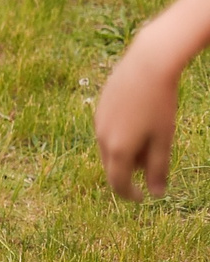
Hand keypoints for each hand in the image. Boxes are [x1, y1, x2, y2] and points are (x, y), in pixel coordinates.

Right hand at [97, 26, 188, 199]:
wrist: (147, 65)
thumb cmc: (159, 102)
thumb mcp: (163, 138)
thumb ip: (158, 168)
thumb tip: (156, 194)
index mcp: (119, 150)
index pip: (118, 183)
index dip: (130, 194)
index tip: (142, 197)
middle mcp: (103, 139)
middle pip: (112, 166)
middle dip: (129, 173)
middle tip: (149, 168)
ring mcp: (98, 123)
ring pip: (109, 148)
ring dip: (125, 154)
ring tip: (148, 141)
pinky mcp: (100, 108)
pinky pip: (107, 132)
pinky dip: (120, 137)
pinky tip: (138, 123)